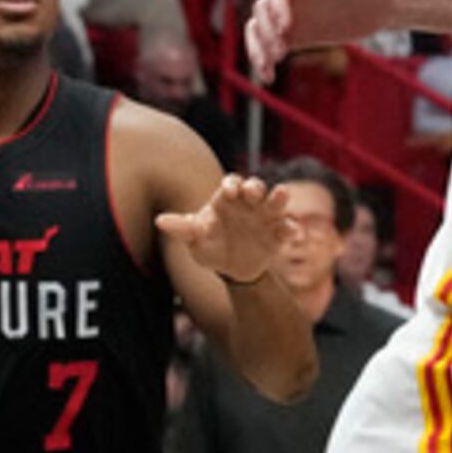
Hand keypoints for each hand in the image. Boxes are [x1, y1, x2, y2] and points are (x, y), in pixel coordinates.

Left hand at [160, 170, 290, 283]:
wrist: (231, 269)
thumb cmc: (210, 246)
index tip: (230, 192)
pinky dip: (292, 228)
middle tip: (253, 191)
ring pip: (276, 202)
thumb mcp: (195, 240)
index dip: (233, 184)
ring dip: (279, 197)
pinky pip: (288, 227)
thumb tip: (159, 221)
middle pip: (255, 187)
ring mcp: (265, 217)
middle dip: (255, 187)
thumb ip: (182, 229)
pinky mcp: (278, 234)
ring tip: (281, 194)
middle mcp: (249, 204)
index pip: (232, 183)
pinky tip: (292, 233)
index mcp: (228, 200)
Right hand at [246, 0, 405, 74]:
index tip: (287, 27)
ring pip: (258, 29)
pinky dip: (264, 60)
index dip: (277, 6)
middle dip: (267, 30)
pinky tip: (268, 76)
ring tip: (269, 66)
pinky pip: (271, 46)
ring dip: (258, 47)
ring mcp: (289, 12)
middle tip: (281, 49)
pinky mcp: (296, 33)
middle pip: (262, 9)